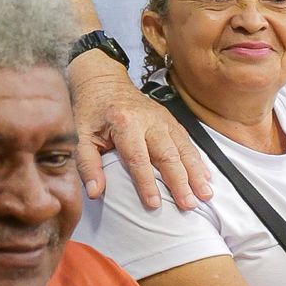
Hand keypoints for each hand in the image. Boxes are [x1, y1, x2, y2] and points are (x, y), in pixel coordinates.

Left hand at [68, 50, 210, 208]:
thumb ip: (87, 164)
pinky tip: (206, 178)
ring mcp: (163, 119)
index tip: (154, 204)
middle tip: (189, 205)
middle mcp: (148, 120)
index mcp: (124, 123)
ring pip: (183, 148)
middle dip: (180, 181)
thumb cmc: (90, 112)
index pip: (138, 158)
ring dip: (196, 173)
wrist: (103, 81)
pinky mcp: (170, 120)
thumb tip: (95, 192)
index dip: (146, 183)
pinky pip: (187, 142)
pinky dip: (198, 160)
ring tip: (205, 194)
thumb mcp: (80, 136)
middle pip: (168, 154)